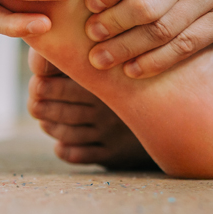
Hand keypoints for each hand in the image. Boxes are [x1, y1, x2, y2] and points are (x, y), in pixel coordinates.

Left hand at [26, 47, 149, 167]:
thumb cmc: (136, 81)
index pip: (51, 86)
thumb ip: (84, 58)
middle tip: (37, 104)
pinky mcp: (114, 154)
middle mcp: (106, 109)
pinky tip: (63, 142)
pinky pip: (76, 155)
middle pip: (55, 112)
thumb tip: (43, 58)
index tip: (38, 84)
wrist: (175, 112)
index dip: (37, 87)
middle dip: (39, 108)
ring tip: (48, 121)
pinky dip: (64, 149)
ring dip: (50, 128)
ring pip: (64, 135)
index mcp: (102, 82)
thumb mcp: (116, 64)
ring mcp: (110, 133)